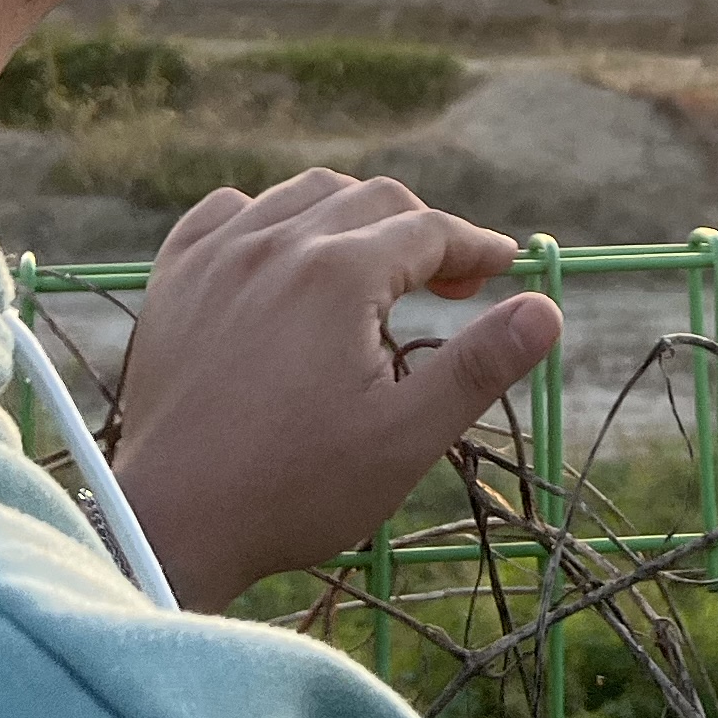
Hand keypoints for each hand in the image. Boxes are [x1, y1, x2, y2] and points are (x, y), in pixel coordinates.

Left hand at [102, 169, 564, 615]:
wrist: (170, 522)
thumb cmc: (296, 488)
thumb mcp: (405, 438)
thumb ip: (480, 366)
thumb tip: (547, 308)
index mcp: (339, 273)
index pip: (429, 231)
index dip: (476, 248)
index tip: (505, 269)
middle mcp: (277, 241)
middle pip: (373, 200)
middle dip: (424, 231)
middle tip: (450, 286)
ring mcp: (218, 254)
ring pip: (303, 194)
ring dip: (352, 217)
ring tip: (376, 267)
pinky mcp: (174, 278)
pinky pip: (228, 212)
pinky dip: (269, 218)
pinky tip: (283, 255)